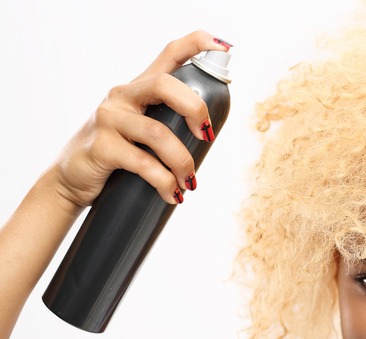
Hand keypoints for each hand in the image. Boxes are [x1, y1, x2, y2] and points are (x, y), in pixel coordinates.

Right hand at [52, 30, 230, 207]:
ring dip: (182, 162)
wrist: (71, 180)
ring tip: (188, 182)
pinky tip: (172, 194)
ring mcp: (108, 119)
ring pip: (158, 134)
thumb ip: (166, 123)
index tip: (221, 46)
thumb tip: (208, 135)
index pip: (168, 54)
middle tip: (206, 137)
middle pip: (165, 85)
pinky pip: (143, 164)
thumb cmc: (116, 153)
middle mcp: (122, 96)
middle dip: (196, 109)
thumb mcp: (139, 130)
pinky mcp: (101, 147)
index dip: (195, 44)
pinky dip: (164, 182)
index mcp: (139, 89)